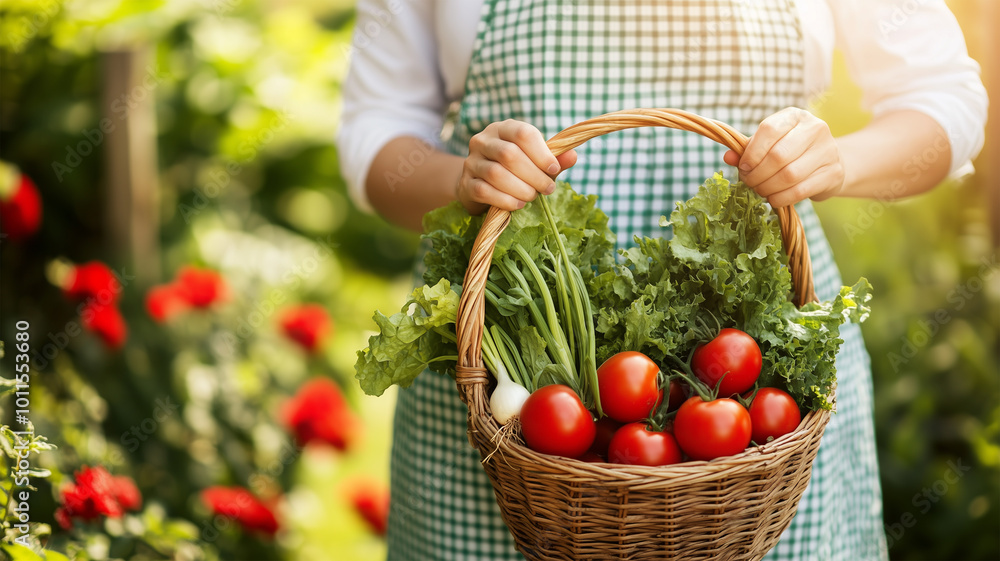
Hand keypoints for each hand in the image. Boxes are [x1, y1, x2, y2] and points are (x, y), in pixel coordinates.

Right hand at [458, 120, 577, 213]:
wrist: (481, 185)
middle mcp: (483, 140)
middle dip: (533, 175)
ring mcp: (471, 161)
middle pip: (509, 154)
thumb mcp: (535, 161)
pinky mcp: (465, 183)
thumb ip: (554, 159)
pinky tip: (518, 205)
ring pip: (496, 174)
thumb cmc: (514, 170)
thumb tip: (573, 156)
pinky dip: (505, 200)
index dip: (541, 153)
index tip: (554, 169)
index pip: (522, 134)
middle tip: (547, 189)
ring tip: (533, 197)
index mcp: (503, 128)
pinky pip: (485, 191)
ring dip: (520, 188)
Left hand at [724, 108, 844, 207]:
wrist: (828, 163)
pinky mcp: (833, 173)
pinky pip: (800, 190)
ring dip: (768, 187)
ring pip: (789, 175)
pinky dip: (781, 198)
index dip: (752, 152)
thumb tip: (728, 157)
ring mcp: (828, 150)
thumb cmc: (791, 151)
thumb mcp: (769, 145)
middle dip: (757, 174)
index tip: (743, 167)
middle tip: (749, 182)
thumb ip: (748, 150)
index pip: (769, 130)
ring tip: (760, 190)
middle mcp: (815, 128)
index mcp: (795, 116)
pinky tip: (773, 198)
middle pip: (778, 156)